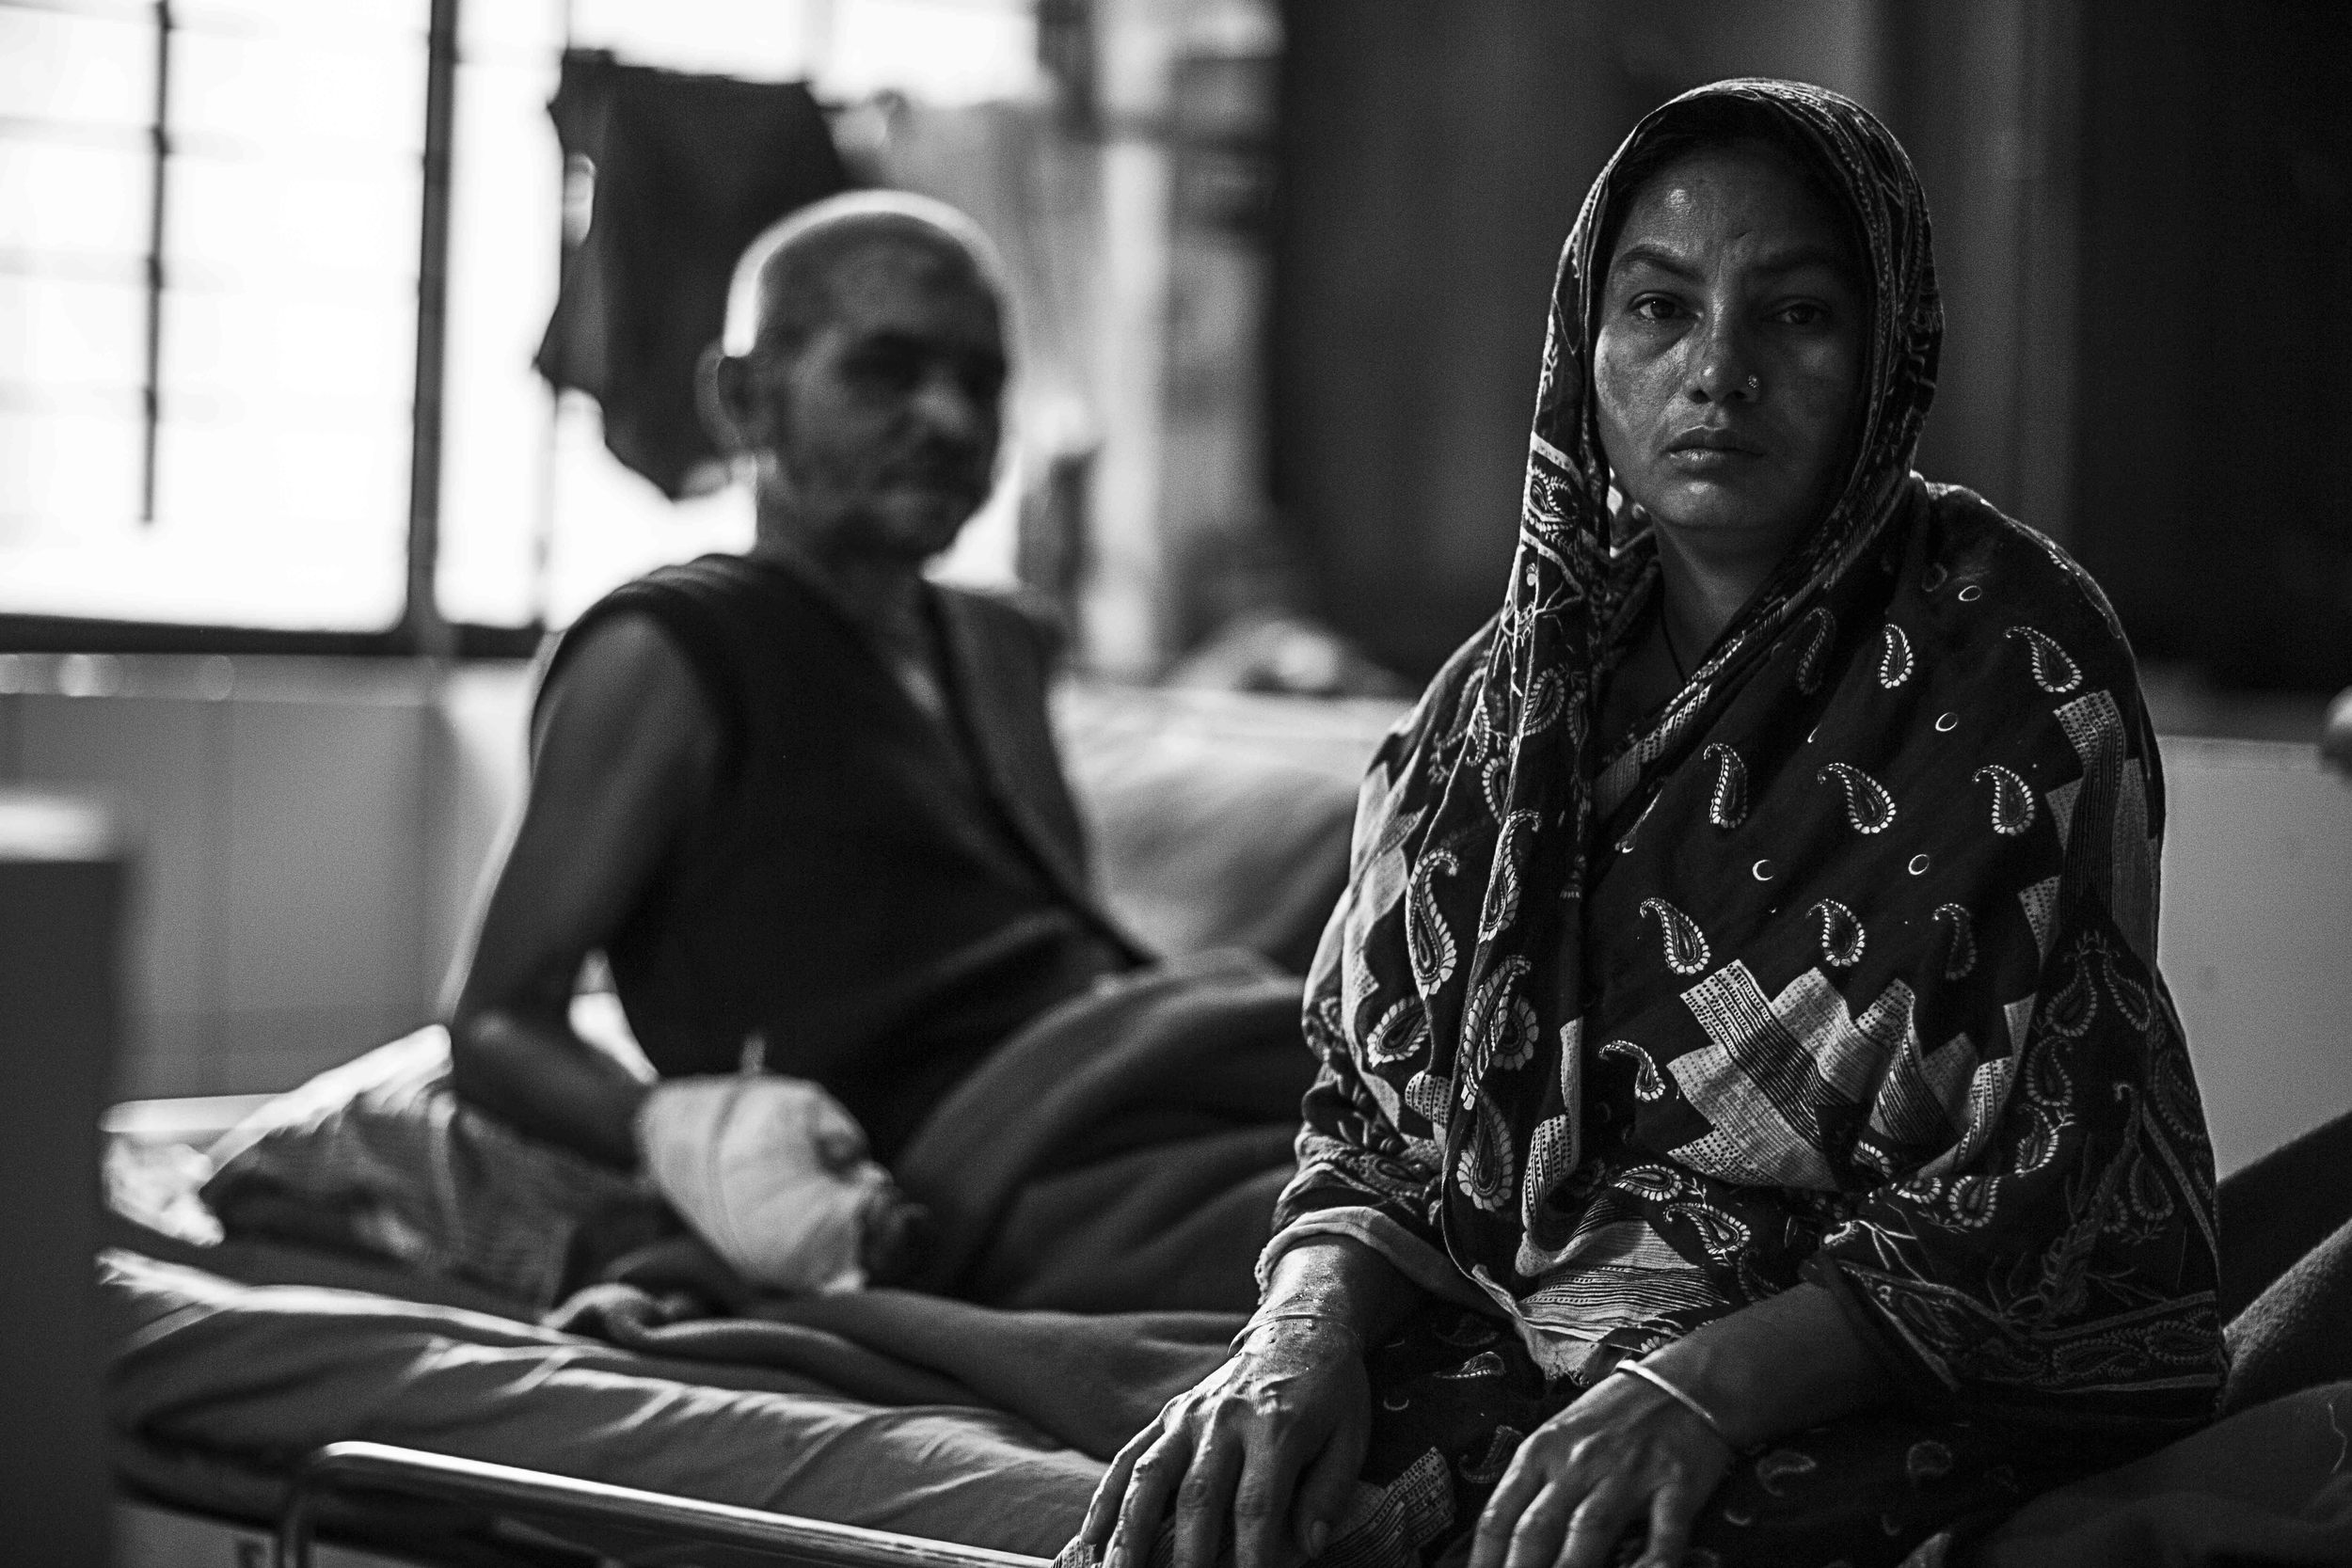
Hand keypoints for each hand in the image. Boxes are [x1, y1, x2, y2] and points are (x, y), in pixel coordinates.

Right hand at [1080, 1318, 1368, 1567]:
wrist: (1299, 1328)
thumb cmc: (1331, 1391)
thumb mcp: (1350, 1436)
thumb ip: (1329, 1492)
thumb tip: (1309, 1547)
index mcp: (1276, 1425)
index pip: (1257, 1504)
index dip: (1250, 1555)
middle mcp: (1225, 1418)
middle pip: (1197, 1496)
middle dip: (1187, 1556)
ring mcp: (1189, 1415)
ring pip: (1150, 1476)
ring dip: (1129, 1530)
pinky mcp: (1169, 1415)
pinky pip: (1129, 1457)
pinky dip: (1106, 1499)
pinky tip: (1090, 1538)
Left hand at [1466, 1370, 1732, 1567]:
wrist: (1686, 1381)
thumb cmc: (1613, 1416)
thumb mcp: (1559, 1437)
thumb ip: (1533, 1484)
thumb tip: (1503, 1542)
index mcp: (1541, 1451)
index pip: (1500, 1515)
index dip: (1485, 1558)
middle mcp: (1579, 1462)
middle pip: (1537, 1529)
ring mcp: (1628, 1473)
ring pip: (1588, 1531)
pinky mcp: (1676, 1485)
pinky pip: (1662, 1535)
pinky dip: (1650, 1565)